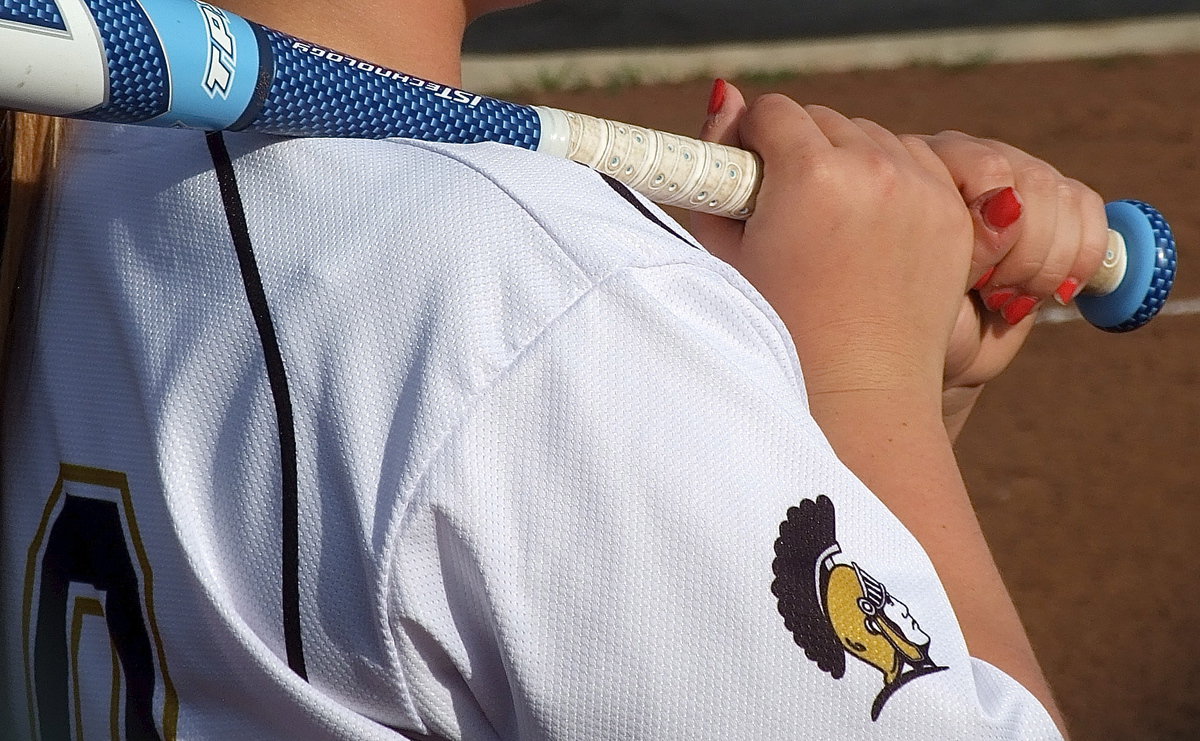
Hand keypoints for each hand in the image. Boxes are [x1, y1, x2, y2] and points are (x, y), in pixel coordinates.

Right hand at [690, 82, 974, 416]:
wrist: (857, 390)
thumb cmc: (778, 326)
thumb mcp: (728, 248)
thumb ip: (717, 163)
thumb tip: (726, 93)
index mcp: (810, 175)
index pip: (773, 111)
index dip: (753, 142)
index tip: (751, 179)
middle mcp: (873, 169)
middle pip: (823, 118)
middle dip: (800, 151)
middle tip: (789, 209)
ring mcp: (923, 188)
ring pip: (871, 136)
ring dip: (847, 161)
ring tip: (831, 223)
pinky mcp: (953, 211)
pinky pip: (916, 162)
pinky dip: (892, 180)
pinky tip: (872, 228)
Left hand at [921, 132, 1108, 434]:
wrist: (930, 351)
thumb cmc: (911, 319)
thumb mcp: (921, 284)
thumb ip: (957, 239)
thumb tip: (1007, 206)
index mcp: (923, 167)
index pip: (988, 167)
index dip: (990, 229)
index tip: (967, 279)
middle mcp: (968, 162)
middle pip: (1035, 181)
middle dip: (1023, 254)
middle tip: (990, 295)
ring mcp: (1013, 178)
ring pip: (1065, 198)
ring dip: (1046, 265)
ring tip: (1008, 300)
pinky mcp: (1053, 207)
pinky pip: (1088, 212)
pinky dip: (1080, 259)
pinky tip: (1049, 292)